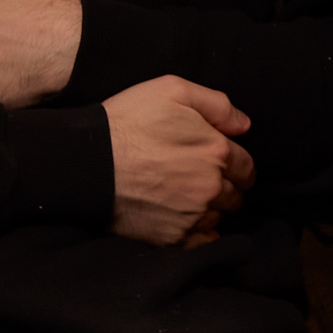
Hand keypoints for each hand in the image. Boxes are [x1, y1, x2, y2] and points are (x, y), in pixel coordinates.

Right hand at [103, 76, 255, 247]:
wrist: (87, 162)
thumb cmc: (127, 121)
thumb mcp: (172, 90)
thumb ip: (216, 104)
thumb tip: (244, 125)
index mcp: (216, 151)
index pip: (246, 167)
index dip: (235, 164)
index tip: (222, 164)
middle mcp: (211, 186)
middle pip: (235, 195)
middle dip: (225, 187)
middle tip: (201, 179)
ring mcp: (192, 215)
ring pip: (219, 217)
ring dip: (211, 209)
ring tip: (186, 196)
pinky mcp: (172, 237)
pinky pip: (202, 243)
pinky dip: (200, 235)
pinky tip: (185, 221)